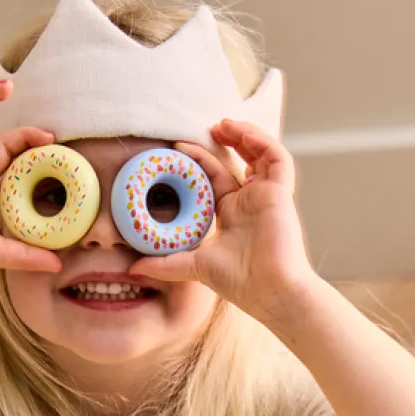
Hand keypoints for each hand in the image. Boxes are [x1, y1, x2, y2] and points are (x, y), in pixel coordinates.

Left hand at [127, 120, 316, 322]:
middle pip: (239, 161)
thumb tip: (133, 269)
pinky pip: (276, 157)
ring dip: (243, 135)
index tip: (178, 148)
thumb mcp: (193, 267)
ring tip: (222, 124)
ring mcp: (267, 196)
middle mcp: (249, 202)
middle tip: (207, 128)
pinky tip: (240, 133)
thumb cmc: (240, 282)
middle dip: (225, 142)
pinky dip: (261, 141)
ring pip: (260, 154)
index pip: (215, 177)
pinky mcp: (281, 192)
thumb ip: (164, 265)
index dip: (199, 161)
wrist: (269, 291)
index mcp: (231, 214)